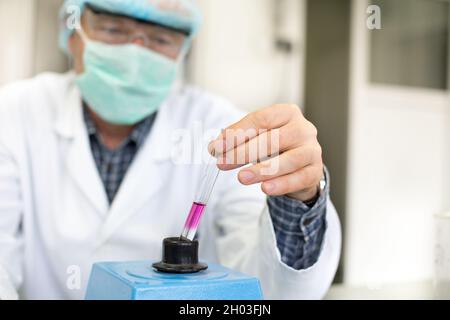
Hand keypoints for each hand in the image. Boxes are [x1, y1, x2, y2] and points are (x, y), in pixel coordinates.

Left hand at [209, 104, 323, 201]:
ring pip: (288, 160)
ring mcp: (312, 150)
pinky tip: (265, 188)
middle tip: (222, 163)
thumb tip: (216, 146)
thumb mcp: (257, 137)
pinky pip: (298, 178)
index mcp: (287, 113)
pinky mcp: (315, 171)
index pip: (260, 120)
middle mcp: (303, 128)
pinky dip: (281, 184)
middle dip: (243, 153)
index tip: (216, 148)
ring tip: (241, 178)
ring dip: (262, 170)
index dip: (237, 133)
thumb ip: (238, 139)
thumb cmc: (275, 147)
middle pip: (272, 139)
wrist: (301, 166)